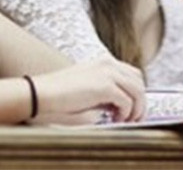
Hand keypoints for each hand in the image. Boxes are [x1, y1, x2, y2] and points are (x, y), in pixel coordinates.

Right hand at [29, 57, 146, 125]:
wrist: (42, 94)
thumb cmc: (61, 96)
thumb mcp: (89, 90)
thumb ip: (108, 93)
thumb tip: (125, 106)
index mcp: (103, 62)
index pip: (133, 75)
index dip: (137, 93)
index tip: (133, 109)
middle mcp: (108, 63)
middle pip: (139, 82)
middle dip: (140, 102)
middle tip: (133, 118)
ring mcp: (107, 73)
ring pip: (138, 92)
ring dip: (135, 109)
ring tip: (124, 120)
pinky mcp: (104, 86)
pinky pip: (127, 102)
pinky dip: (125, 113)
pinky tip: (114, 119)